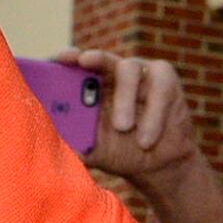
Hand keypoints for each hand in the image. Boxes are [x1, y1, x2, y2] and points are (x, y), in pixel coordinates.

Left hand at [70, 50, 222, 222]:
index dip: (66, 58)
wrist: (160, 165)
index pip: (73, 65)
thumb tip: (57, 143)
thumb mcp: (95, 151)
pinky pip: (159, 86)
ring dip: (124, 97)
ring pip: (129, 69)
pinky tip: (146, 139)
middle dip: (93, 59)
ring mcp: (140, 74)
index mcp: (88, 87)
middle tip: (84, 62)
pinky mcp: (165, 80)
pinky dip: (153, 113)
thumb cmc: (122, 152)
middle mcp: (112, 74)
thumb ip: (76, 144)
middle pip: (100, 58)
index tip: (60, 58)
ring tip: (122, 127)